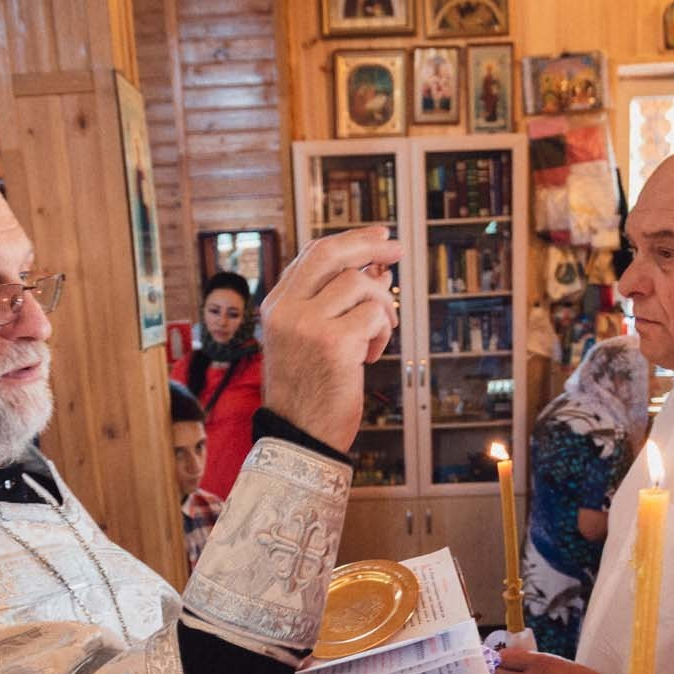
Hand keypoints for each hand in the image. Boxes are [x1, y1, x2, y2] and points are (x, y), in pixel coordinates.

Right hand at [258, 226, 402, 451]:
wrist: (299, 436)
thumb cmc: (309, 392)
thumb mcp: (313, 339)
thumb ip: (336, 303)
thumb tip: (378, 267)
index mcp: (276, 305)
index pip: (313, 255)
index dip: (350, 241)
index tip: (377, 237)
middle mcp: (287, 309)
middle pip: (332, 254)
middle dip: (369, 245)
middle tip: (397, 248)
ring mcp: (307, 324)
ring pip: (360, 284)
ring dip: (382, 305)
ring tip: (379, 333)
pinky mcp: (333, 342)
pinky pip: (374, 316)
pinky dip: (382, 333)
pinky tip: (370, 356)